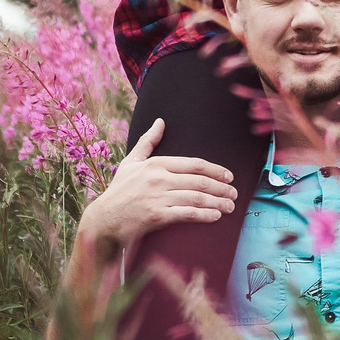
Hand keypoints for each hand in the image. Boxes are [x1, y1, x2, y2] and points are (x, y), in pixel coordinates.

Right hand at [76, 119, 237, 251]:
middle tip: (234, 193)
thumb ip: (148, 141)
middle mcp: (158, 178)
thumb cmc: (120, 190)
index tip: (229, 176)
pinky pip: (187, 214)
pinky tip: (216, 216)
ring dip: (218, 202)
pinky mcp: (157, 215)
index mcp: (156, 164)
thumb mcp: (131, 162)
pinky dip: (205, 215)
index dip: (216, 170)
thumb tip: (160, 121)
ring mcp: (158, 197)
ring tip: (230, 206)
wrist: (104, 218)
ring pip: (197, 197)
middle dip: (222, 188)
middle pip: (200, 181)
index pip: (194, 164)